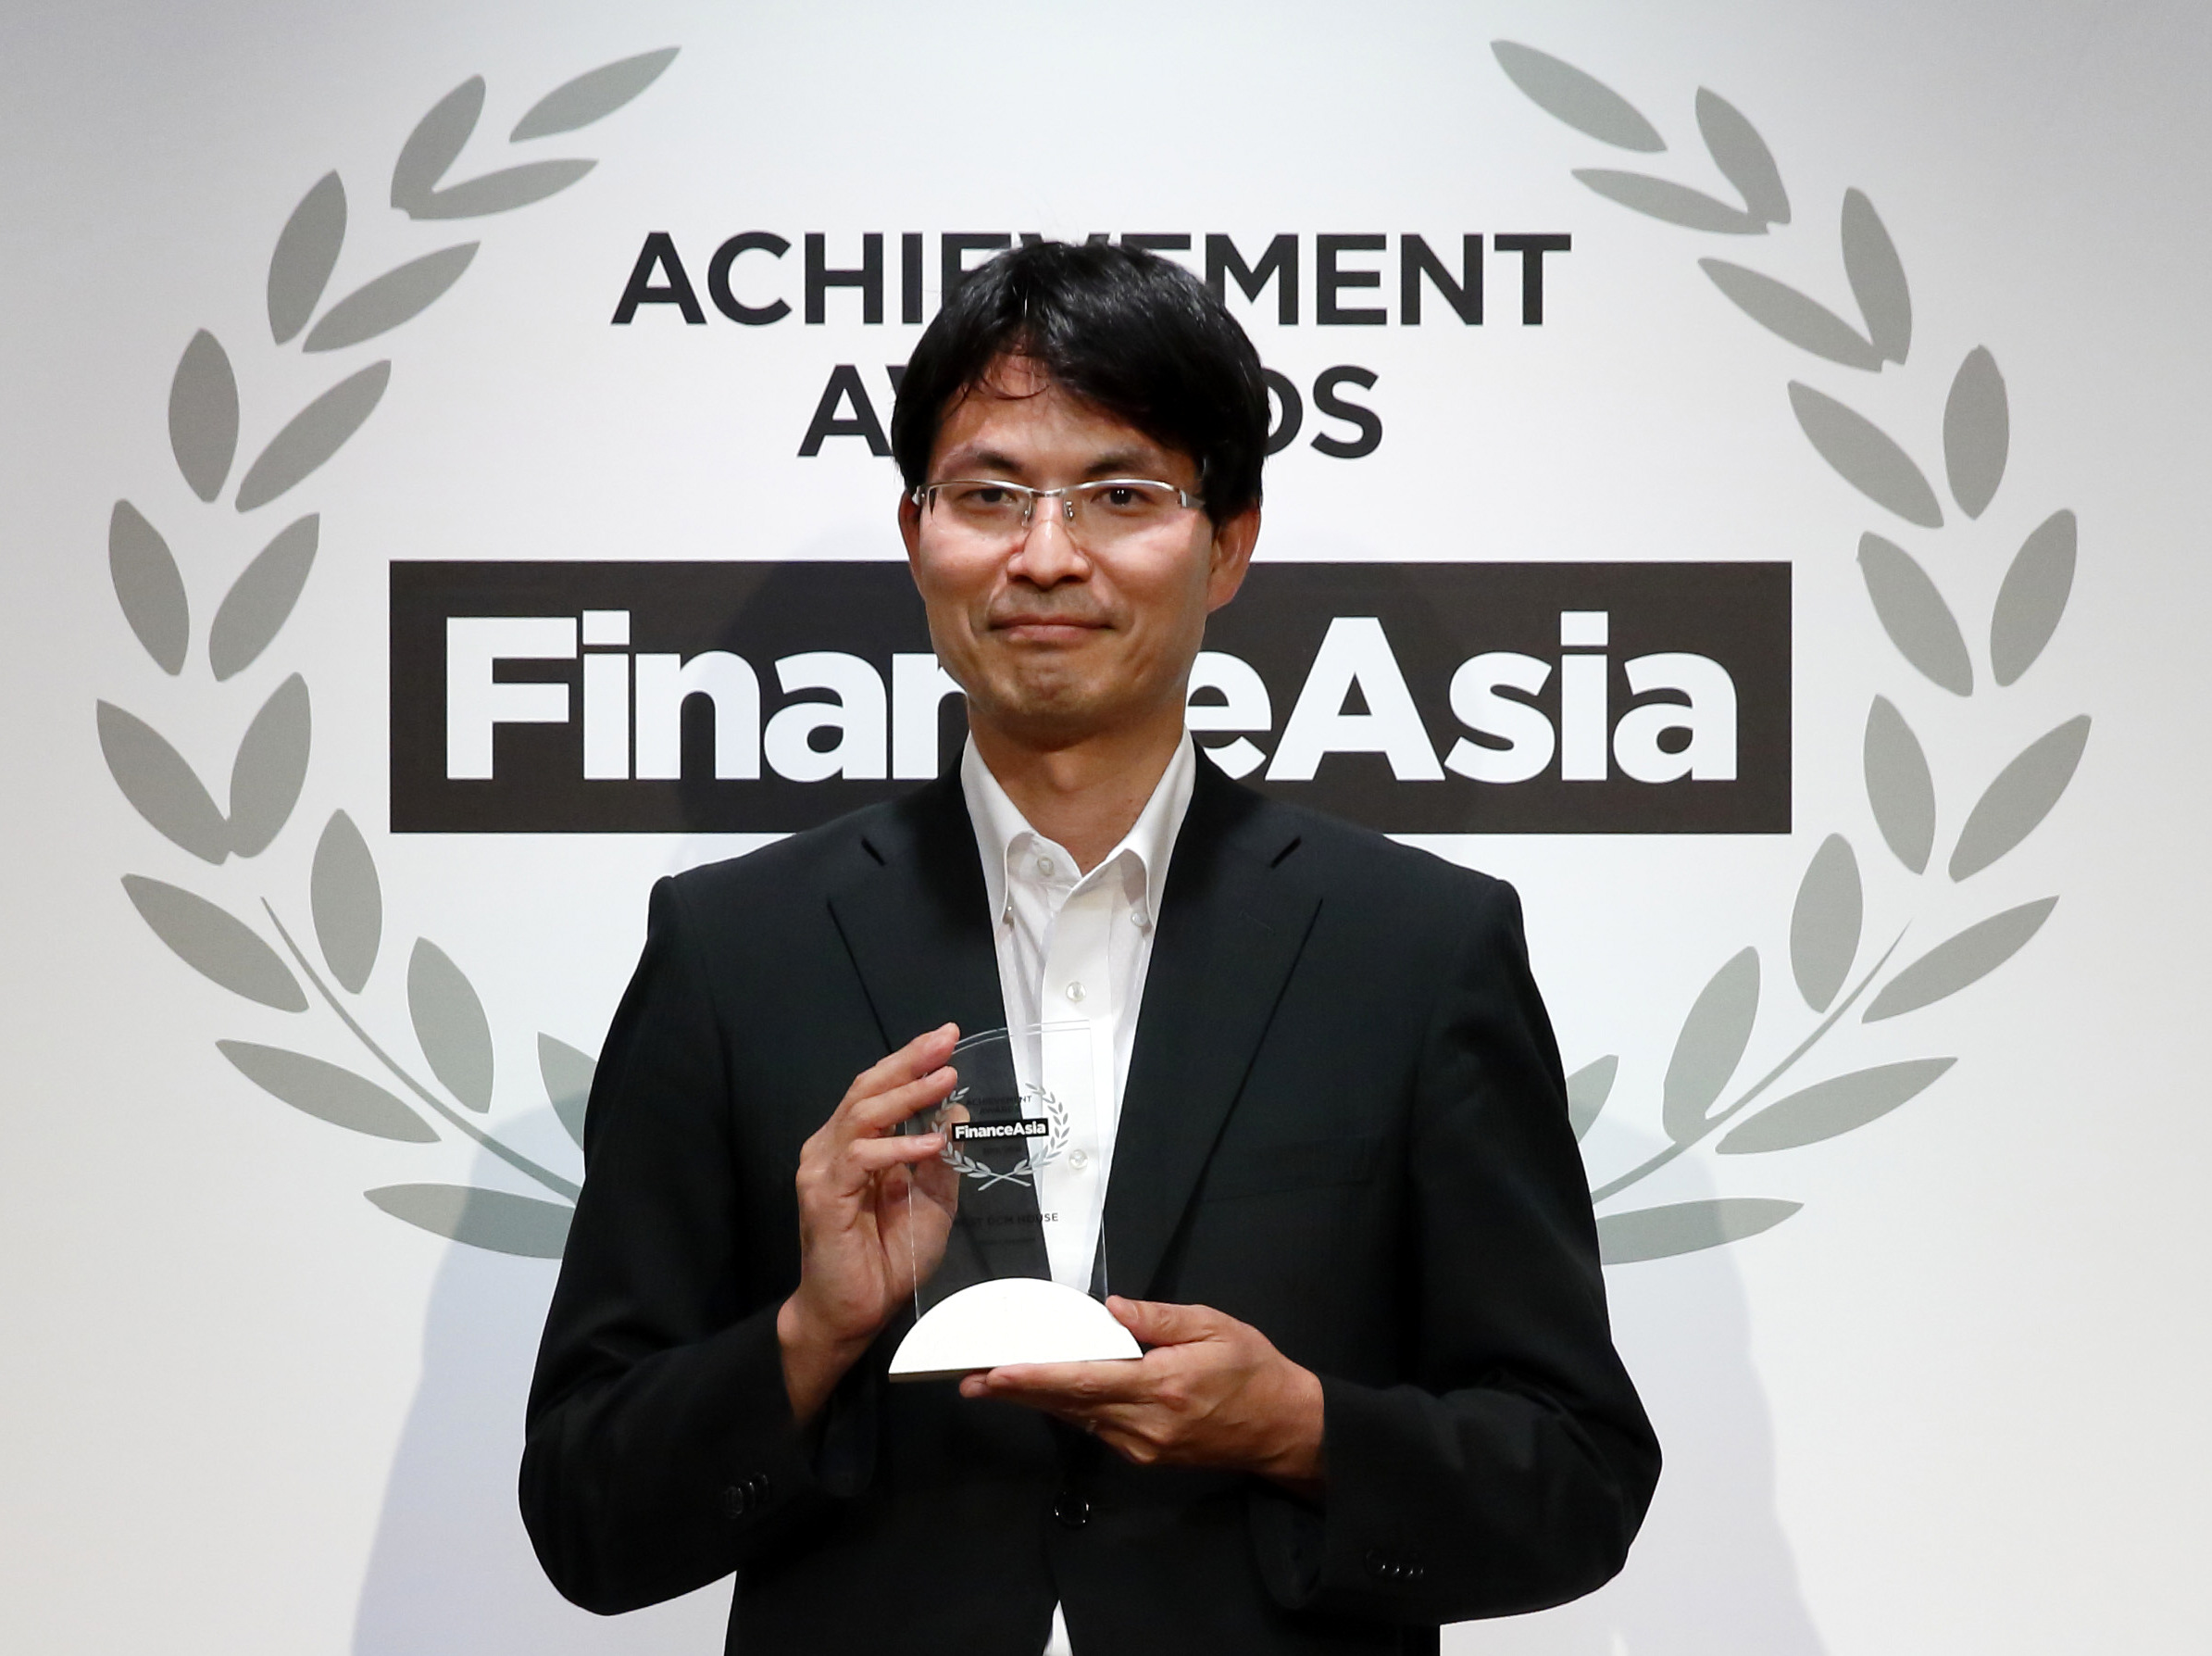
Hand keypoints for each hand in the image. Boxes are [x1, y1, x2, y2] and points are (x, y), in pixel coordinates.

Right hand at [778, 1024, 962, 1423]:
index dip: (911, 1061)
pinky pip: (861, 1158)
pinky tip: (929, 1143)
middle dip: (908, 1062)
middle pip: (867, 1089)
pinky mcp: (824, 1195)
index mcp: (854, 1145)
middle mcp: (832, 1149)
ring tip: (944, 1081)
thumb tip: (957, 1110)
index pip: (879, 1090)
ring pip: (862, 1115)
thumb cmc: (888, 1259)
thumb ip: (941, 1158)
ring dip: (906, 1095)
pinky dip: (898, 1147)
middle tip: (945, 1040)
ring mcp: (823, 1170)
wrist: (854, 1312)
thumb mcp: (932, 1202)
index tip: (947, 1037)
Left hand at [959, 1297, 1325, 1492]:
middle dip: (1018, 1392)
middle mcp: (1144, 1423)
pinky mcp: (1145, 1455)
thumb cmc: (1252, 1369)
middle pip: (1069, 1405)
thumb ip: (1158, 1319)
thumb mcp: (1213, 1326)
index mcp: (1160, 1386)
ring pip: (1078, 1419)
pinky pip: (1097, 1429)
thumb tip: (1109, 1310)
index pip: (1084, 1381)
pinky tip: (1048, 1395)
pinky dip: (1069, 1409)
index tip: (998, 1373)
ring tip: (994, 1385)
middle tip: (971, 1381)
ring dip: (1037, 1401)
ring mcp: (1143, 1446)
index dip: (1036, 1377)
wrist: (1283, 1428)